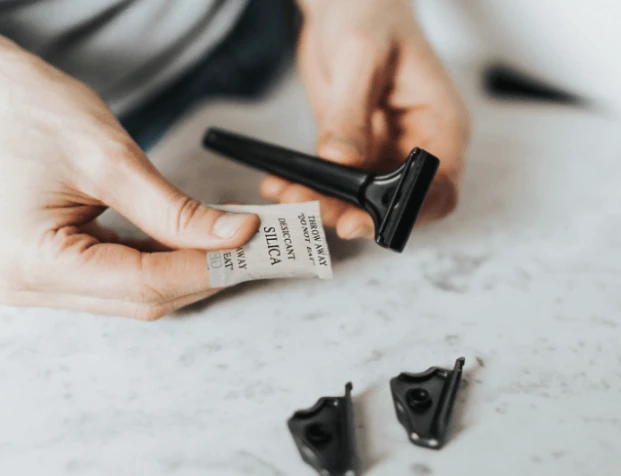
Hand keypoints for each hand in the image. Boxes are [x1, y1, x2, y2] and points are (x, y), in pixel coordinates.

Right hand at [0, 15, 258, 318]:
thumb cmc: (31, 112)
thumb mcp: (112, 160)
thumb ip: (177, 210)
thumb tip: (236, 235)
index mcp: (34, 263)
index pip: (144, 284)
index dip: (206, 266)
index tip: (254, 245)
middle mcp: (32, 286)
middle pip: (144, 297)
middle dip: (202, 271)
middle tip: (252, 244)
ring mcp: (42, 282)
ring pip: (138, 292)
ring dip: (187, 266)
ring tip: (228, 237)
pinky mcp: (56, 268)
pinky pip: (123, 275)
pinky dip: (162, 258)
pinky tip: (191, 237)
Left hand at [261, 0, 469, 238]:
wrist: (345, 4)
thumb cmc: (370, 14)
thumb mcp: (362, 56)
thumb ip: (350, 111)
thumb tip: (340, 160)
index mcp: (441, 125)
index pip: (439, 188)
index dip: (408, 213)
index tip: (364, 219)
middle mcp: (416, 145)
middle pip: (396, 203)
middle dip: (353, 212)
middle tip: (313, 209)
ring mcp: (383, 151)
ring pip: (359, 199)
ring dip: (323, 204)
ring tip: (287, 195)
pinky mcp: (352, 151)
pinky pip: (332, 181)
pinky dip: (307, 187)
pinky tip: (280, 184)